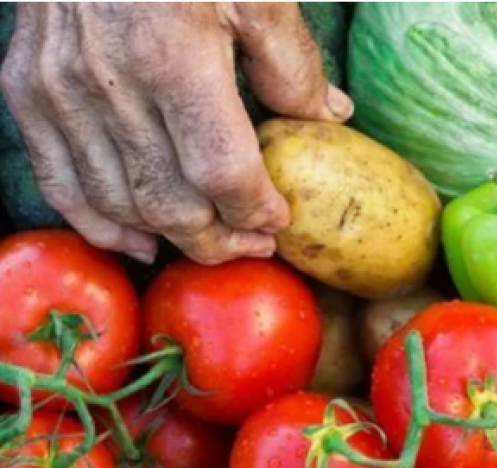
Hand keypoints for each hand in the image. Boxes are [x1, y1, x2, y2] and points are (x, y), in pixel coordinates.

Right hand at [1, 3, 351, 263]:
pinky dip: (98, 224)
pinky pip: (59, 181)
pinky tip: (137, 241)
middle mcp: (110, 82)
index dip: (255, 210)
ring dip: (168, 238)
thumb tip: (327, 115)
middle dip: (218, 240)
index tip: (278, 219)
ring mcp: (59, 89)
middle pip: (169, 202)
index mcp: (175, 56)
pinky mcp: (27, 89)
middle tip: (253, 243)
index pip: (221, 171)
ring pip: (117, 203)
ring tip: (210, 242)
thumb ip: (291, 61)